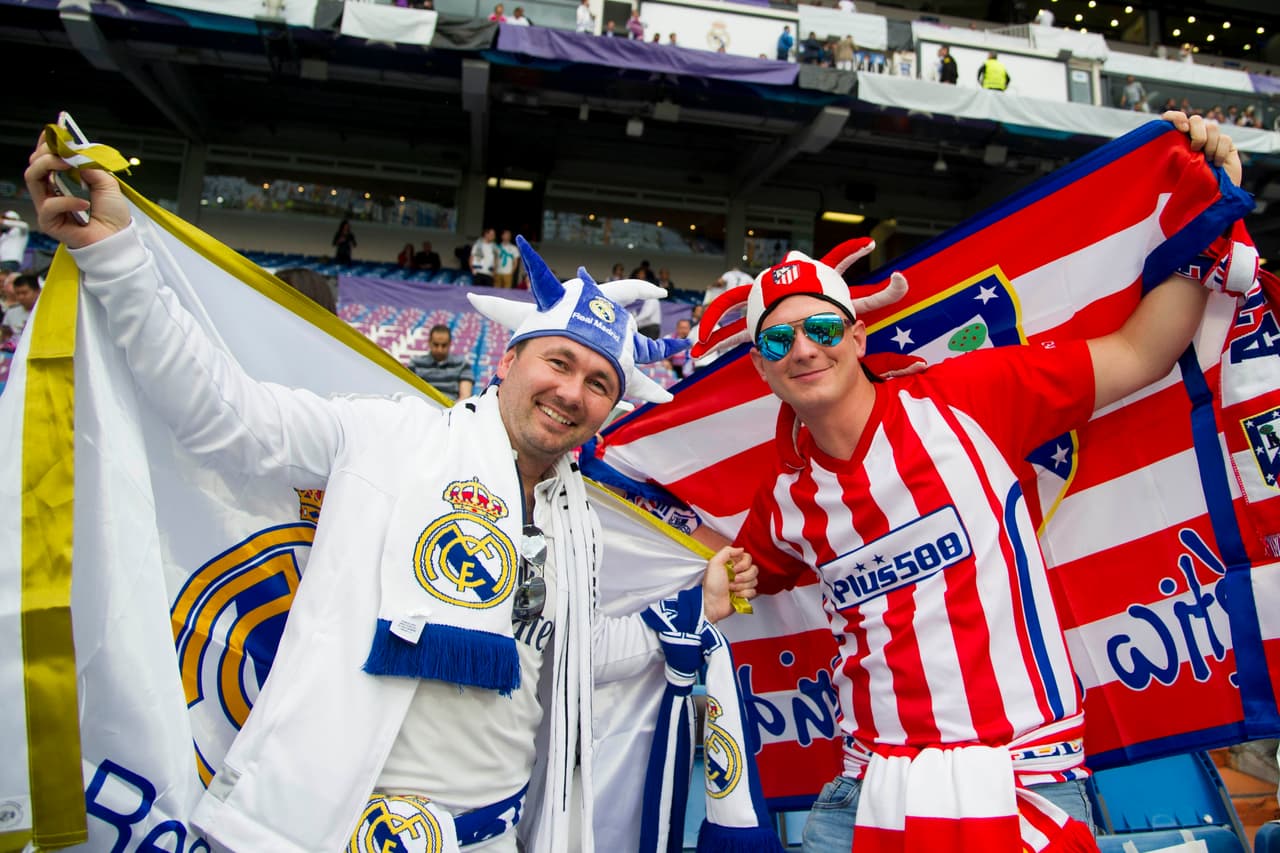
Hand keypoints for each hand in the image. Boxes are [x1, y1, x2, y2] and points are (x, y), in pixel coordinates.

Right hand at [24, 133, 130, 248]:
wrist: (118, 238)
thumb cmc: (111, 213)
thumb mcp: (106, 182)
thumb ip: (90, 165)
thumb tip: (76, 152)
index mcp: (64, 179)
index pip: (46, 158)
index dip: (47, 143)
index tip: (56, 133)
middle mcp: (52, 190)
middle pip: (34, 164)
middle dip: (47, 152)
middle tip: (64, 151)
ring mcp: (48, 205)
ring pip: (32, 177)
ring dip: (49, 165)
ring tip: (68, 165)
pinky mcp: (49, 221)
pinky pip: (49, 204)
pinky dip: (67, 201)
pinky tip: (84, 203)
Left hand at [702, 546, 757, 622]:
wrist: (711, 603)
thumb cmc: (711, 585)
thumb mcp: (714, 563)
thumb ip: (727, 551)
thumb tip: (741, 549)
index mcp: (732, 564)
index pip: (748, 558)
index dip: (743, 564)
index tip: (735, 569)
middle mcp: (738, 573)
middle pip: (754, 570)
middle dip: (744, 576)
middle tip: (733, 579)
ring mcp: (742, 585)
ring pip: (754, 581)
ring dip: (741, 586)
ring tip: (731, 588)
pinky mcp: (745, 595)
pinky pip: (753, 592)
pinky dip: (744, 594)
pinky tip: (735, 595)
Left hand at [1161, 110, 1242, 186]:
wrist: (1212, 199)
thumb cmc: (1187, 188)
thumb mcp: (1172, 172)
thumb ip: (1168, 157)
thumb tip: (1159, 146)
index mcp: (1176, 140)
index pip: (1173, 118)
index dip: (1176, 117)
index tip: (1181, 128)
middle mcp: (1193, 136)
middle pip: (1196, 119)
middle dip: (1197, 133)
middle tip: (1195, 149)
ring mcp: (1211, 139)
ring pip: (1212, 126)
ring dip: (1209, 144)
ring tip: (1207, 160)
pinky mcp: (1226, 144)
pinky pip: (1225, 139)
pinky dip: (1221, 152)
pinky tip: (1217, 164)